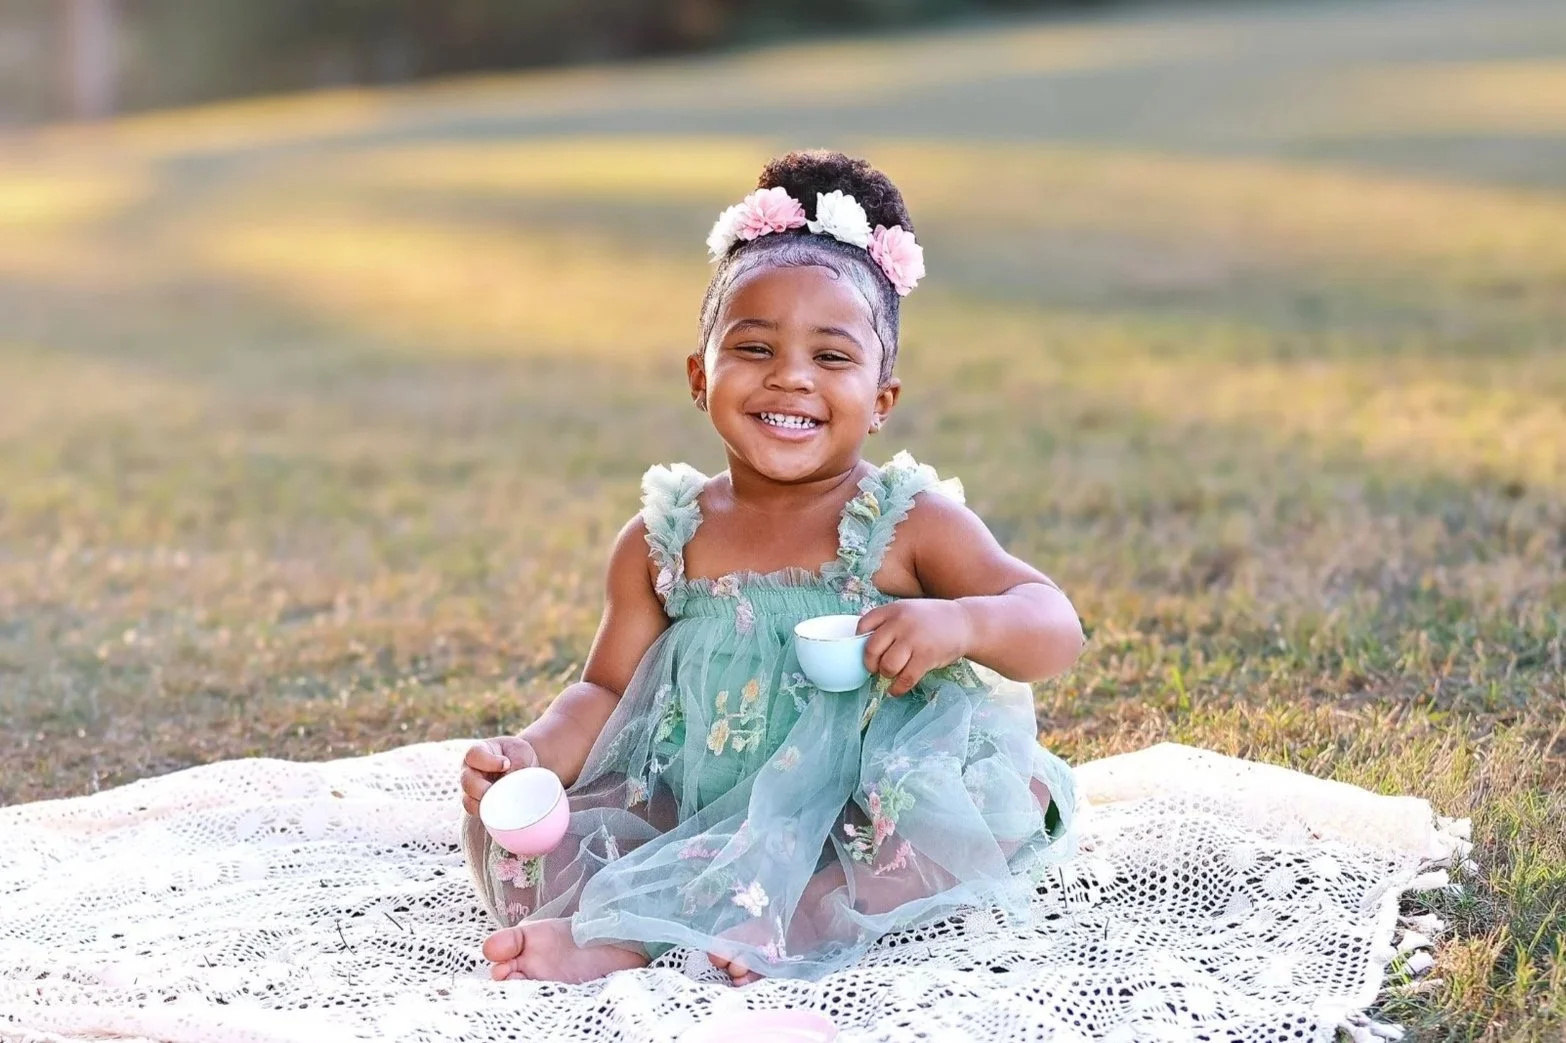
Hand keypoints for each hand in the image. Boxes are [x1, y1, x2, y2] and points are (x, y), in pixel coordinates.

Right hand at [460, 736, 538, 815]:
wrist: (521, 766)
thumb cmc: (517, 754)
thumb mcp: (520, 752)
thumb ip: (517, 763)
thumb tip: (511, 783)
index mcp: (477, 752)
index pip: (473, 755)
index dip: (487, 761)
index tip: (506, 764)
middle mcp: (469, 770)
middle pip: (466, 781)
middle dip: (483, 788)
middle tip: (500, 790)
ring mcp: (470, 789)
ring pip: (468, 801)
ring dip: (484, 804)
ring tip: (502, 802)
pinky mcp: (477, 804)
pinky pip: (476, 812)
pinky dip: (487, 814)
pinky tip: (501, 811)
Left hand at [857, 599, 972, 696]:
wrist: (964, 622)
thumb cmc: (931, 620)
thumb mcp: (907, 610)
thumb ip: (888, 622)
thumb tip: (861, 643)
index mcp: (893, 609)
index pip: (863, 625)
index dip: (859, 641)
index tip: (866, 650)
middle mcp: (901, 623)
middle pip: (871, 649)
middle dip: (870, 663)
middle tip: (876, 667)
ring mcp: (914, 640)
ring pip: (887, 666)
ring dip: (886, 675)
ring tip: (891, 674)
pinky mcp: (926, 657)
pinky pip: (904, 679)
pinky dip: (896, 689)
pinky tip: (895, 690)